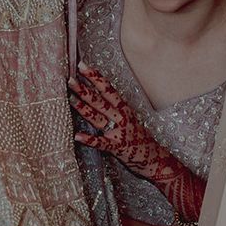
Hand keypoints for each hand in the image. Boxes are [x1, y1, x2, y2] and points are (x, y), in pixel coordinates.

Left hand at [69, 61, 204, 225]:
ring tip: (70, 99)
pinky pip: (101, 143)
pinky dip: (89, 139)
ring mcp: (119, 132)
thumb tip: (98, 97)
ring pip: (98, 118)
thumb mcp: (130, 120)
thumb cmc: (140, 139)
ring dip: (83, 108)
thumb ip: (115, 110)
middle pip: (100, 101)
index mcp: (125, 110)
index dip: (96, 77)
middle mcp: (122, 118)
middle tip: (71, 80)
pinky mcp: (117, 148)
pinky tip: (77, 136)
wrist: (155, 159)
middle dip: (85, 90)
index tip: (83, 66)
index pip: (108, 90)